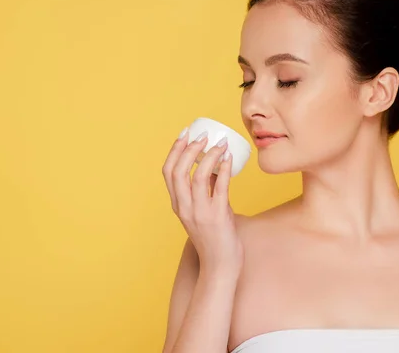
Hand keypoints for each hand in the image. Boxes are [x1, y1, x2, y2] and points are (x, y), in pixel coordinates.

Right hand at [162, 128, 242, 273]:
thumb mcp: (204, 211)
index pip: (168, 172)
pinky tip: (229, 158)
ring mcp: (199, 212)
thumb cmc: (215, 238)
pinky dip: (224, 169)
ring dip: (208, 155)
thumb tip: (218, 168)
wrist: (220, 265)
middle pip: (178, 171)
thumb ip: (207, 192)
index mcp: (178, 204)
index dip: (175, 150)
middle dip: (189, 148)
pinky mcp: (217, 217)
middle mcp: (184, 207)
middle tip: (203, 135)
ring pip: (197, 176)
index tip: (185, 133)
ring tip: (219, 143)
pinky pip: (219, 187)